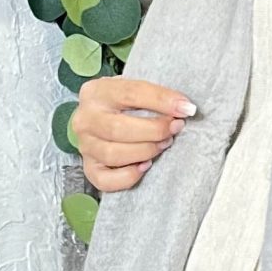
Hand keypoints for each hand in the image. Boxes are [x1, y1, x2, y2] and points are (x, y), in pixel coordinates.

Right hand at [71, 74, 194, 192]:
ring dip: (145, 151)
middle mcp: (84, 119)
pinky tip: (145, 166)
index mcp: (96, 91)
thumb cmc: (124, 104)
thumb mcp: (134, 90)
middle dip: (154, 131)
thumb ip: (154, 96)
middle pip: (118, 128)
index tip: (186, 108)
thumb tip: (184, 108)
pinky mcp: (89, 168)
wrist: (103, 117)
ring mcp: (85, 146)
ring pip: (113, 154)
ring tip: (162, 145)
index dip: (161, 101)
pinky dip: (128, 176)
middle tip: (174, 129)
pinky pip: (105, 180)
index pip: (130, 93)